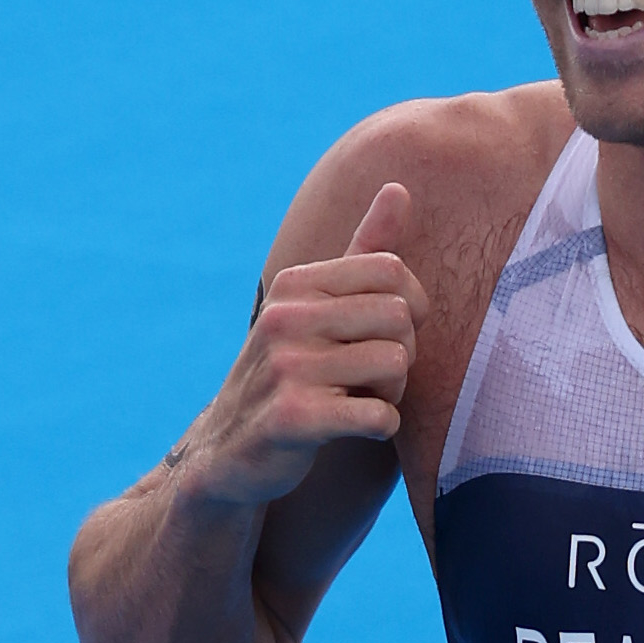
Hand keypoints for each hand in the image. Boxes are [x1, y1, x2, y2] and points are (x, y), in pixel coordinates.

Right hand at [186, 183, 424, 507]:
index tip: (388, 335)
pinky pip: (380, 416)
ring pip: (394, 366)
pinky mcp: (293, 418)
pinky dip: (379, 427)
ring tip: (359, 400)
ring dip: (391, 393)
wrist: (232, 452)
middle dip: (402, 354)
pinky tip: (351, 428)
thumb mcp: (319, 309)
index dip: (410, 309)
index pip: (392, 272)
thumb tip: (400, 189)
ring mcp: (286, 367)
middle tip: (373, 377)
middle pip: (399, 319)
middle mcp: (286, 317)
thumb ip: (363, 252)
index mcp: (296, 284)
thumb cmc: (293, 375)